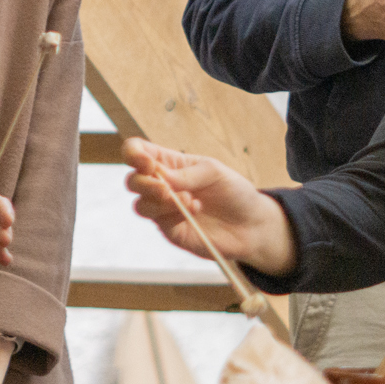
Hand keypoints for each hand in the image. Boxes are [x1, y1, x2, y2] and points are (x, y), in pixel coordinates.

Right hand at [122, 137, 296, 275]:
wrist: (252, 224)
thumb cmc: (234, 191)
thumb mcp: (215, 172)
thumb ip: (187, 174)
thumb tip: (160, 177)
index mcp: (169, 164)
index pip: (137, 152)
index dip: (133, 153)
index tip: (145, 161)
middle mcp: (161, 186)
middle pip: (132, 181)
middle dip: (143, 182)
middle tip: (164, 186)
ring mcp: (164, 210)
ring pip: (140, 205)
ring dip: (158, 201)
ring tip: (186, 199)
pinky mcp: (171, 231)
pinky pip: (159, 222)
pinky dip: (173, 214)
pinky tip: (194, 209)